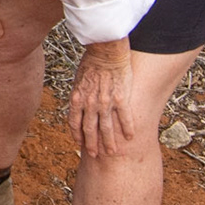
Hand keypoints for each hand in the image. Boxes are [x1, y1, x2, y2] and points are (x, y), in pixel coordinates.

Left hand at [67, 40, 135, 157]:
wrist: (105, 50)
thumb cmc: (91, 61)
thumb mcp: (79, 79)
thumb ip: (80, 93)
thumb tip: (79, 102)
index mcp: (77, 98)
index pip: (75, 122)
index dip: (77, 134)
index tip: (80, 143)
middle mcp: (90, 103)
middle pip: (90, 129)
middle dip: (91, 144)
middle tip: (95, 155)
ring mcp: (105, 102)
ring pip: (106, 128)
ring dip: (108, 142)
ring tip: (112, 152)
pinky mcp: (120, 98)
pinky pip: (124, 118)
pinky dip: (127, 129)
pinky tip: (130, 137)